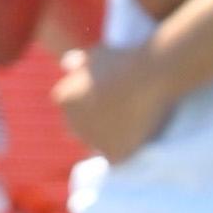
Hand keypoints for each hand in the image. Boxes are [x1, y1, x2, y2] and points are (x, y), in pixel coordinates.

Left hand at [52, 45, 172, 163]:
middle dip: (95, 125)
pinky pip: (116, 158)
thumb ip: (81, 61)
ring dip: (109, 141)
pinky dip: (125, 152)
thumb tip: (67, 64)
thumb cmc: (124, 60)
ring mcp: (93, 141)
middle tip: (120, 117)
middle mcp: (72, 123)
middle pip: (80, 130)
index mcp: (64, 98)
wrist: (148, 75)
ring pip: (97, 147)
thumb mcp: (98, 54)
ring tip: (131, 131)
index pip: (72, 109)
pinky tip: (138, 143)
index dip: (90, 105)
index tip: (108, 101)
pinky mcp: (114, 154)